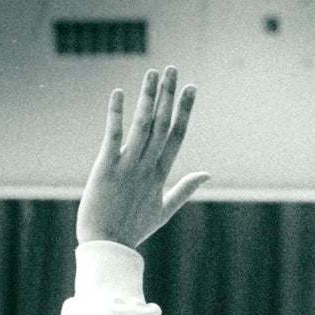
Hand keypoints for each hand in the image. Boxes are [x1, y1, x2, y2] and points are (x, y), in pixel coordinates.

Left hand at [76, 66, 209, 247]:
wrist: (108, 246)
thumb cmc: (134, 229)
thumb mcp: (165, 209)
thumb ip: (185, 189)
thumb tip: (207, 173)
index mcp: (161, 175)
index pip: (177, 136)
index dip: (185, 111)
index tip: (192, 88)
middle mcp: (147, 167)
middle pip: (162, 126)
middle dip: (169, 96)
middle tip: (174, 69)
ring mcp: (128, 166)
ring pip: (143, 126)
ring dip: (149, 98)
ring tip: (154, 73)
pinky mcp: (106, 167)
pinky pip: (113, 136)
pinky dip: (116, 115)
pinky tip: (118, 93)